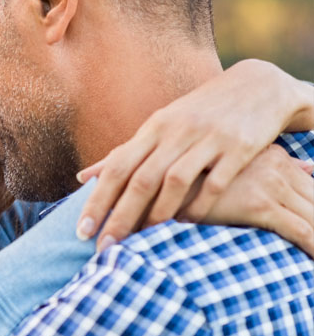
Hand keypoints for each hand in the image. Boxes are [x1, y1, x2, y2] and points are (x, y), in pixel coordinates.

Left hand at [74, 59, 313, 250]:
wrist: (254, 88)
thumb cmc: (196, 115)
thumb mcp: (157, 128)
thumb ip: (123, 154)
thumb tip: (83, 177)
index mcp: (152, 129)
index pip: (116, 168)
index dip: (97, 200)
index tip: (80, 231)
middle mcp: (175, 133)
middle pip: (141, 179)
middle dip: (120, 216)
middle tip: (104, 248)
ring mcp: (207, 139)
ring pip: (175, 180)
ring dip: (157, 214)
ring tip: (143, 242)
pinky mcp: (238, 147)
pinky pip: (216, 182)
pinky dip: (200, 205)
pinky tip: (187, 225)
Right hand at [198, 145, 313, 255]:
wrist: (161, 182)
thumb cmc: (195, 176)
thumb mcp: (238, 162)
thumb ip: (277, 162)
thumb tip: (309, 167)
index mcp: (273, 155)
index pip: (312, 184)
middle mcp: (276, 166)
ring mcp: (269, 183)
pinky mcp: (259, 204)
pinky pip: (301, 230)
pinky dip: (313, 246)